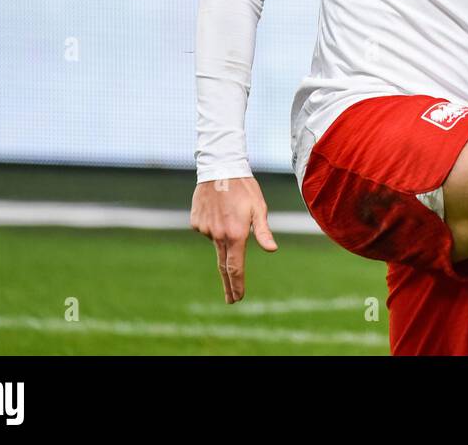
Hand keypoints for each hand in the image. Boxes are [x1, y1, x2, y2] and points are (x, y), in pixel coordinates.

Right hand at [190, 176, 277, 302]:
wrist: (219, 168)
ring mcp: (204, 229)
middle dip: (229, 284)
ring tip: (231, 211)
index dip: (237, 284)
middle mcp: (218, 235)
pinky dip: (215, 223)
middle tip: (232, 300)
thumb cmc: (245, 188)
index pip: (235, 267)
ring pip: (217, 239)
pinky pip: (208, 228)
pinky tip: (219, 209)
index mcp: (235, 234)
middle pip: (223, 265)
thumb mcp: (259, 208)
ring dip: (225, 233)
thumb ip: (263, 232)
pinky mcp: (195, 222)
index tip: (238, 298)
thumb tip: (272, 250)